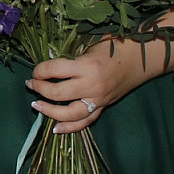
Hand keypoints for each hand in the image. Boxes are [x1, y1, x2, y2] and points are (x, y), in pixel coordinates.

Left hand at [26, 36, 165, 133]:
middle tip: (31, 84)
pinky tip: (55, 128)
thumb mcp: (89, 44)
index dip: (39, 70)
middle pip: (58, 94)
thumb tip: (46, 63)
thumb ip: (70, 56)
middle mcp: (93, 85)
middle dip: (40, 89)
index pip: (54, 70)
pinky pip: (86, 122)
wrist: (142, 57)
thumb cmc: (114, 45)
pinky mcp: (104, 106)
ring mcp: (99, 99)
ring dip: (49, 111)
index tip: (35, 70)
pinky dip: (70, 127)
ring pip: (70, 113)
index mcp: (87, 66)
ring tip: (36, 105)